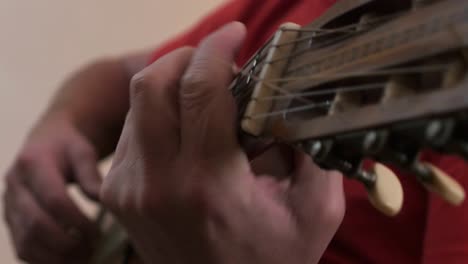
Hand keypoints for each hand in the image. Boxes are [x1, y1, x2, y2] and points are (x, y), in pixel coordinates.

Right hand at [4, 113, 101, 262]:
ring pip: (25, 241)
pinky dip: (43, 259)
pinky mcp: (10, 219)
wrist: (44, 142)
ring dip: (54, 257)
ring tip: (82, 258)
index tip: (97, 233)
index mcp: (34, 163)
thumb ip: (91, 176)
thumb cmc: (68, 146)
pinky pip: (21, 247)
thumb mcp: (83, 152)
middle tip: (91, 250)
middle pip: (36, 225)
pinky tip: (67, 258)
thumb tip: (103, 202)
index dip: (77, 221)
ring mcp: (8, 204)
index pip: (54, 200)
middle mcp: (14, 185)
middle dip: (66, 244)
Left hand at [101, 22, 344, 263]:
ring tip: (203, 93)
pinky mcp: (118, 193)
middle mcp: (158, 183)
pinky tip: (184, 124)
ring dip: (171, 84)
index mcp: (209, 183)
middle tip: (215, 57)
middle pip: (151, 85)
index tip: (233, 34)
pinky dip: (157, 113)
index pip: (200, 90)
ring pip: (137, 104)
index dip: (217, 49)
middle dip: (185, 57)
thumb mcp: (314, 210)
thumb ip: (313, 152)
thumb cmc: (270, 261)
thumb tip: (291, 103)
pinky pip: (132, 131)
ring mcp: (129, 188)